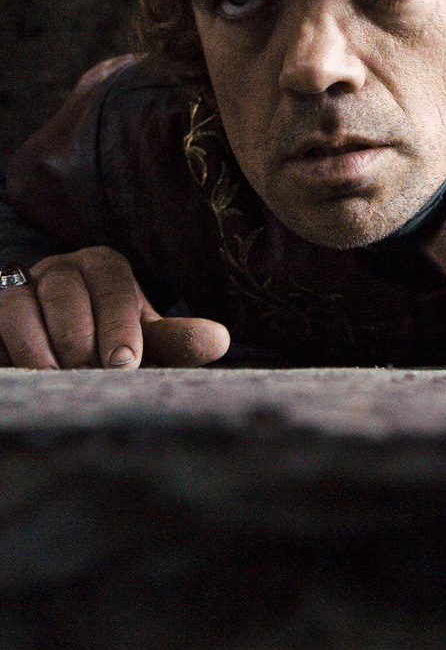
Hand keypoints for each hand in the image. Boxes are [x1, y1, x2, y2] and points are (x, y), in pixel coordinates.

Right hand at [0, 247, 229, 368]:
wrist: (57, 361)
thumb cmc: (108, 348)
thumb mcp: (142, 344)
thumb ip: (174, 342)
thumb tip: (219, 340)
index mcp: (104, 267)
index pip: (112, 284)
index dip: (118, 323)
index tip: (124, 364)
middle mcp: (59, 270)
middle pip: (65, 292)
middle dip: (80, 338)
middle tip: (91, 376)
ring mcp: (18, 290)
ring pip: (20, 305)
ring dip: (40, 349)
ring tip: (59, 381)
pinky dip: (9, 352)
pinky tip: (28, 375)